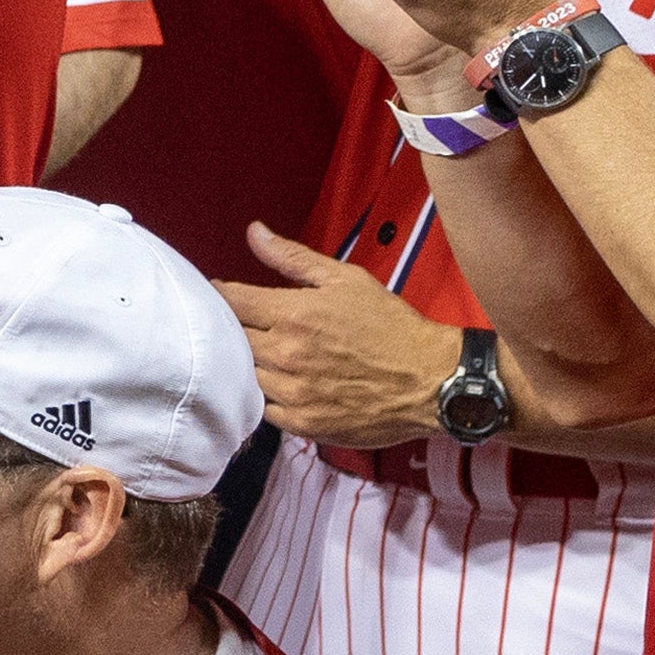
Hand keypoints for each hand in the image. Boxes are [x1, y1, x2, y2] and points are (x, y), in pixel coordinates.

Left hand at [220, 230, 464, 448]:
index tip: (222, 293)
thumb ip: (292, 257)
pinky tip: (281, 384)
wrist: (432, 380)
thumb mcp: (346, 280)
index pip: (231, 302)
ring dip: (248, 364)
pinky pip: (265, 410)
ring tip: (265, 354)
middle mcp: (286, 354)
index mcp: (292, 315)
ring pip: (245, 375)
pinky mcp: (303, 423)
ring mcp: (293, 392)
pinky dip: (267, 396)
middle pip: (232, 340)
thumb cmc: (390, 325)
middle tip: (246, 325)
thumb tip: (253, 232)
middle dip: (233, 329)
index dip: (221, 295)